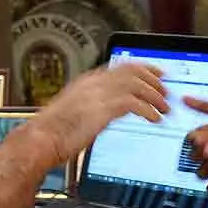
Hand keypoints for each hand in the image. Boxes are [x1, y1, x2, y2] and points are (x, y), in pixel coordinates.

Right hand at [29, 62, 167, 166]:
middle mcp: (94, 83)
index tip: (158, 75)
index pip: (122, 66)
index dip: (144, 69)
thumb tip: (110, 110)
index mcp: (88, 81)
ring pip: (138, 86)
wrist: (40, 140)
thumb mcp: (76, 111)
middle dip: (154, 81)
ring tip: (164, 109)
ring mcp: (98, 94)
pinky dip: (148, 111)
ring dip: (155, 97)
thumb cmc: (53, 133)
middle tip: (166, 93)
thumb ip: (94, 105)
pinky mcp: (102, 110)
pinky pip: (135, 104)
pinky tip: (154, 119)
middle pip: (133, 72)